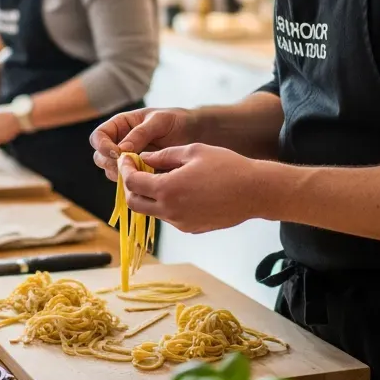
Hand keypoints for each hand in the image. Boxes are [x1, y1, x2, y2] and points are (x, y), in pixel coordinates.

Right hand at [90, 107, 198, 181]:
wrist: (195, 133)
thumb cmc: (176, 121)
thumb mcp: (159, 121)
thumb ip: (140, 133)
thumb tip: (122, 150)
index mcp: (121, 125)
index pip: (99, 136)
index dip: (103, 146)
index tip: (117, 153)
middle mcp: (120, 142)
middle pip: (100, 157)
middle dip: (111, 163)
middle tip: (129, 166)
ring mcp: (128, 159)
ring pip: (111, 171)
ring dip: (122, 174)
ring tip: (142, 172)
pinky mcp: (138, 172)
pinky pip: (127, 181)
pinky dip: (133, 182)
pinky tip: (148, 179)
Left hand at [119, 143, 259, 233]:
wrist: (255, 191)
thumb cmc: (226, 166)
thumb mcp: (193, 151)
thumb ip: (163, 156)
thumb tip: (143, 158)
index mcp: (167, 189)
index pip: (132, 183)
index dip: (125, 169)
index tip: (127, 159)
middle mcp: (170, 211)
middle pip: (134, 203)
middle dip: (131, 186)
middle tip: (137, 170)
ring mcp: (180, 223)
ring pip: (151, 211)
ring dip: (149, 195)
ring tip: (162, 177)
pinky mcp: (191, 228)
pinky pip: (169, 217)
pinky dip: (166, 204)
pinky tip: (181, 190)